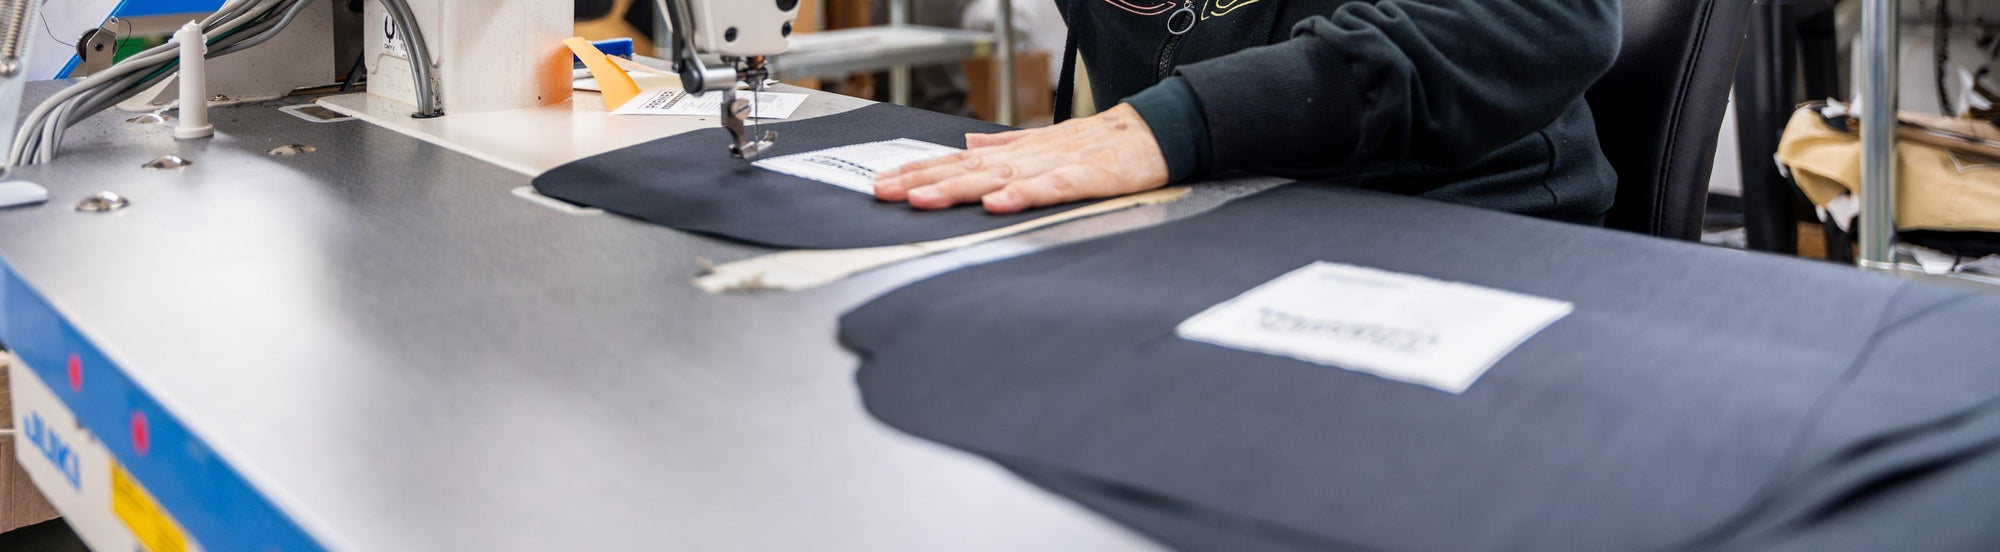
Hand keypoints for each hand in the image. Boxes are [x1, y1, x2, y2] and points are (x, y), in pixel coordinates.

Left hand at [873, 104, 1170, 213]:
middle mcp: (1030, 155)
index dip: (921, 171)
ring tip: (922, 198)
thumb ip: (1008, 145)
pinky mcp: (1088, 178)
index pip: (961, 159)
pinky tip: (995, 204)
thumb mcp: (1048, 142)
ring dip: (958, 186)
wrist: (1159, 130)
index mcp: (1020, 151)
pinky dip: (1022, 195)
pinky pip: (1050, 188)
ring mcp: (1058, 164)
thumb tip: (968, 141)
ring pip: (999, 176)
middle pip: (968, 167)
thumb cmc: (1105, 143)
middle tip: (884, 193)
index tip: (885, 183)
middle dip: (923, 180)